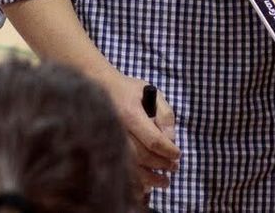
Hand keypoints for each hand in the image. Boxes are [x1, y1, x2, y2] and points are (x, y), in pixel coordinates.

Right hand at [98, 71, 178, 193]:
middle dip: (162, 165)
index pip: (153, 140)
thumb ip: (165, 114)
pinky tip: (144, 187)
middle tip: (174, 168)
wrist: (96, 87)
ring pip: (130, 167)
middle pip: (142, 156)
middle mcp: (116, 130)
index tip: (178, 155)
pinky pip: (118, 170)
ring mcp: (107, 141)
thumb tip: (171, 138)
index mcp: (129, 114)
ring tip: (164, 182)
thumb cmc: (127, 90)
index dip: (168, 151)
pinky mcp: (102, 149)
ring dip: (150, 178)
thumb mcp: (151, 92)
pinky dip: (133, 181)